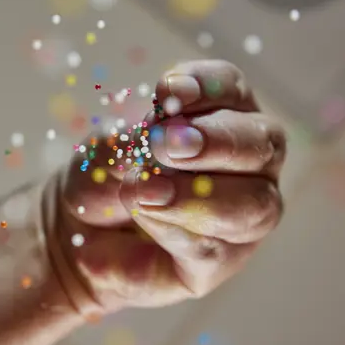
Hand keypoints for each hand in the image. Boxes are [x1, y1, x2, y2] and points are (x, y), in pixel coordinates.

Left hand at [51, 60, 285, 316]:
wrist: (81, 234)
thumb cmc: (107, 177)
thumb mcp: (108, 149)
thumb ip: (132, 142)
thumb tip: (160, 142)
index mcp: (222, 114)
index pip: (231, 88)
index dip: (206, 85)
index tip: (168, 92)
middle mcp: (248, 161)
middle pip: (263, 142)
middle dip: (214, 140)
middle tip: (164, 144)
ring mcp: (245, 213)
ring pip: (254, 202)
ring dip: (196, 194)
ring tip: (144, 192)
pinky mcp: (223, 259)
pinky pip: (214, 246)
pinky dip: (173, 228)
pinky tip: (143, 216)